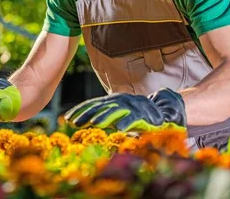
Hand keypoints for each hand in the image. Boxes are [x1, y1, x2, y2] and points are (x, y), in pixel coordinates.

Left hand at [64, 88, 185, 131]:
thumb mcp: (116, 115)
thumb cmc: (135, 116)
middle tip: (73, 122)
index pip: (92, 104)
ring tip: (94, 124)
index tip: (67, 119)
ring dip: (105, 116)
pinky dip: (127, 122)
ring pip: (116, 111)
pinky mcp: (144, 115)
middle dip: (86, 114)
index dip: (80, 110)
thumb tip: (83, 121)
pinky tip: (119, 129)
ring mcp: (132, 107)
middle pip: (100, 106)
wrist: (162, 112)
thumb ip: (103, 116)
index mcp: (112, 100)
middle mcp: (120, 101)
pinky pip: (134, 118)